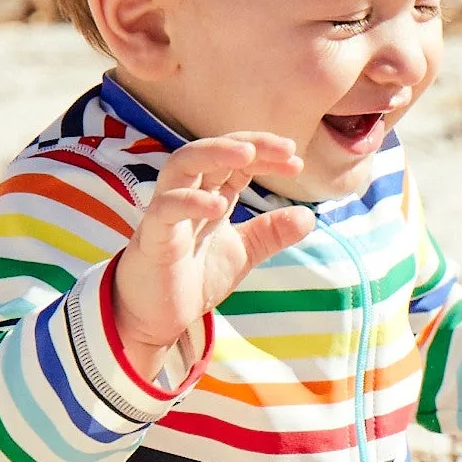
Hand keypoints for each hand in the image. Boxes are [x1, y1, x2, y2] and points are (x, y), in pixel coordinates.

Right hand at [113, 133, 314, 380]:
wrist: (154, 317)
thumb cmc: (192, 279)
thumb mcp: (242, 253)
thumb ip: (270, 233)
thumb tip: (309, 215)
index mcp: (209, 195)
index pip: (237, 161)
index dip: (266, 154)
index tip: (297, 161)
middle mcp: (186, 195)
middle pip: (212, 151)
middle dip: (248, 144)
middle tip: (286, 148)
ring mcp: (166, 212)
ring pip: (182, 164)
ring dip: (215, 153)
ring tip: (248, 154)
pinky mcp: (152, 237)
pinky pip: (165, 209)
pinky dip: (191, 202)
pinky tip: (218, 206)